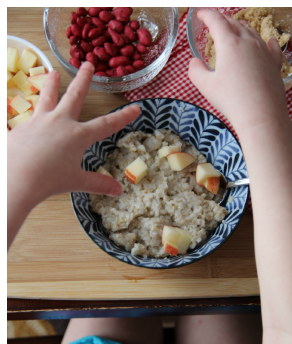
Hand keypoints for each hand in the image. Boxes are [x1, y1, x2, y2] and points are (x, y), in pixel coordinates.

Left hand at [8, 61, 139, 209]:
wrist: (16, 177)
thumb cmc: (49, 179)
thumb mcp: (77, 182)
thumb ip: (98, 183)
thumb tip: (118, 190)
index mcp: (78, 135)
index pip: (106, 124)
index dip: (123, 117)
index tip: (135, 108)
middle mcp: (59, 122)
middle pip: (74, 96)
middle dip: (84, 80)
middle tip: (88, 65)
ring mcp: (38, 121)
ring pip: (48, 98)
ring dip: (52, 84)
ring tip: (54, 73)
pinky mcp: (22, 127)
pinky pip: (29, 117)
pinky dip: (33, 113)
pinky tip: (32, 116)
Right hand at [188, 9, 288, 137]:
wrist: (262, 117)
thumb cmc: (233, 101)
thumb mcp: (206, 86)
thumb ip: (195, 71)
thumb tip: (194, 62)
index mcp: (229, 43)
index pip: (216, 20)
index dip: (206, 14)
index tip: (200, 14)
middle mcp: (249, 43)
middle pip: (234, 23)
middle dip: (223, 20)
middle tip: (216, 23)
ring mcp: (264, 53)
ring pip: (252, 33)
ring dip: (242, 28)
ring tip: (236, 30)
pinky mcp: (275, 66)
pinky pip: (272, 49)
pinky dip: (268, 43)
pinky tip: (270, 41)